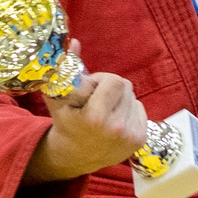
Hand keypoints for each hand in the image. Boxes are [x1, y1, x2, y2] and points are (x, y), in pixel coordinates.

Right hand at [24, 39, 152, 182]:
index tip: (90, 90)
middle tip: (95, 100)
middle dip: (110, 88)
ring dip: (119, 99)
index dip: (102, 81)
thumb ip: (65, 69)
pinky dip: (127, 110)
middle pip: (126, 86)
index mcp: (96, 118)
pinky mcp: (140, 139)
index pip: (115, 81)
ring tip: (103, 111)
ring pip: (133, 97)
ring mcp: (130, 136)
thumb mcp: (58, 97)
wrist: (76, 156)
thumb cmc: (65, 122)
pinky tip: (113, 120)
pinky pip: (139, 108)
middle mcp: (116, 129)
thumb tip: (75, 42)